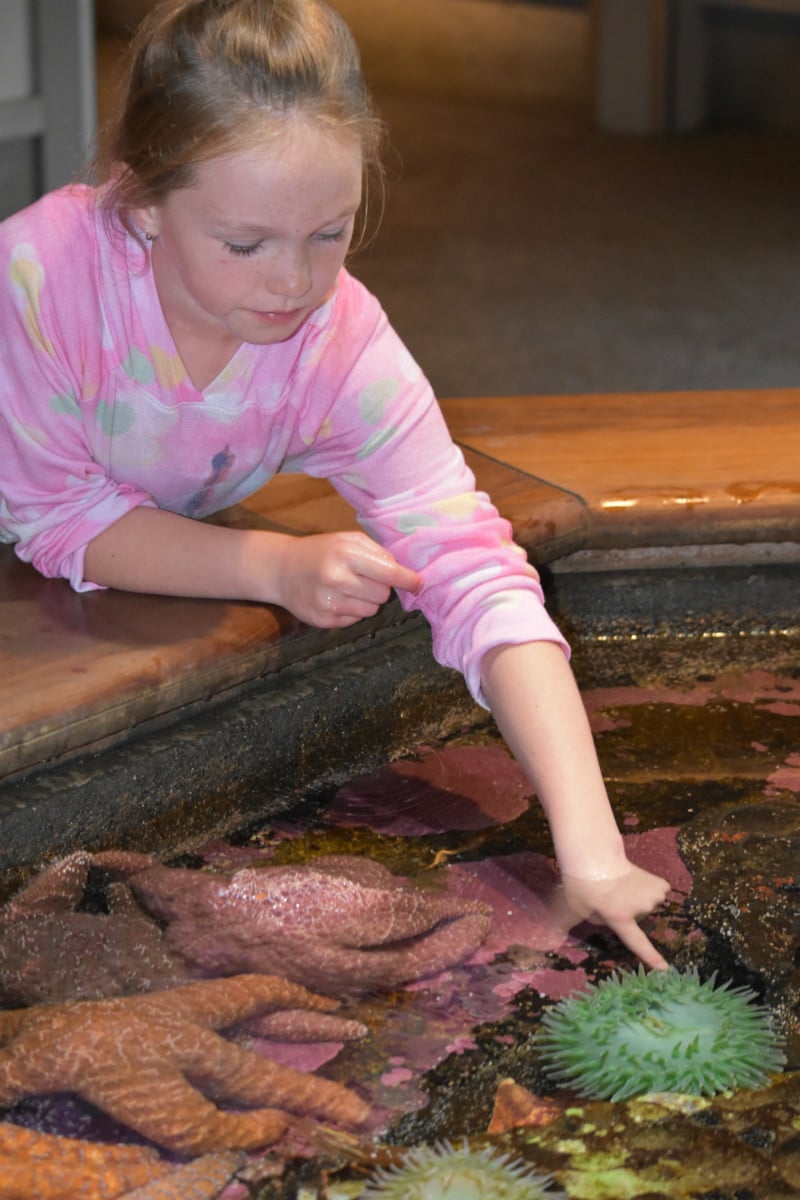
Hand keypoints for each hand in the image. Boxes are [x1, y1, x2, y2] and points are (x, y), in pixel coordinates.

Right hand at [270, 531, 422, 627]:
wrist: (281, 569)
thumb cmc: (320, 551)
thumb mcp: (347, 540)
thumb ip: (378, 553)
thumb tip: (405, 573)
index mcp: (346, 554)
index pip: (389, 573)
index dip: (408, 580)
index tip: (419, 584)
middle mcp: (337, 579)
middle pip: (383, 595)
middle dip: (381, 587)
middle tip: (364, 578)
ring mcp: (329, 602)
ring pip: (372, 610)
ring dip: (367, 601)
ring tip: (349, 588)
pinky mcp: (324, 620)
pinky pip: (355, 620)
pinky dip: (352, 610)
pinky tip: (337, 598)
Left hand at [557, 863, 670, 969]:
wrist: (597, 854)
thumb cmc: (583, 882)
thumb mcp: (574, 907)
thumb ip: (579, 923)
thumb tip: (572, 935)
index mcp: (621, 919)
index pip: (638, 944)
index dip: (651, 958)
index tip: (665, 969)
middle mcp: (640, 909)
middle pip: (637, 918)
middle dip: (627, 911)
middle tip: (612, 896)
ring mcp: (652, 895)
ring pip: (648, 904)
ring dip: (639, 898)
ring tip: (623, 885)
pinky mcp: (659, 883)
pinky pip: (659, 892)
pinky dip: (651, 889)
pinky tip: (638, 880)